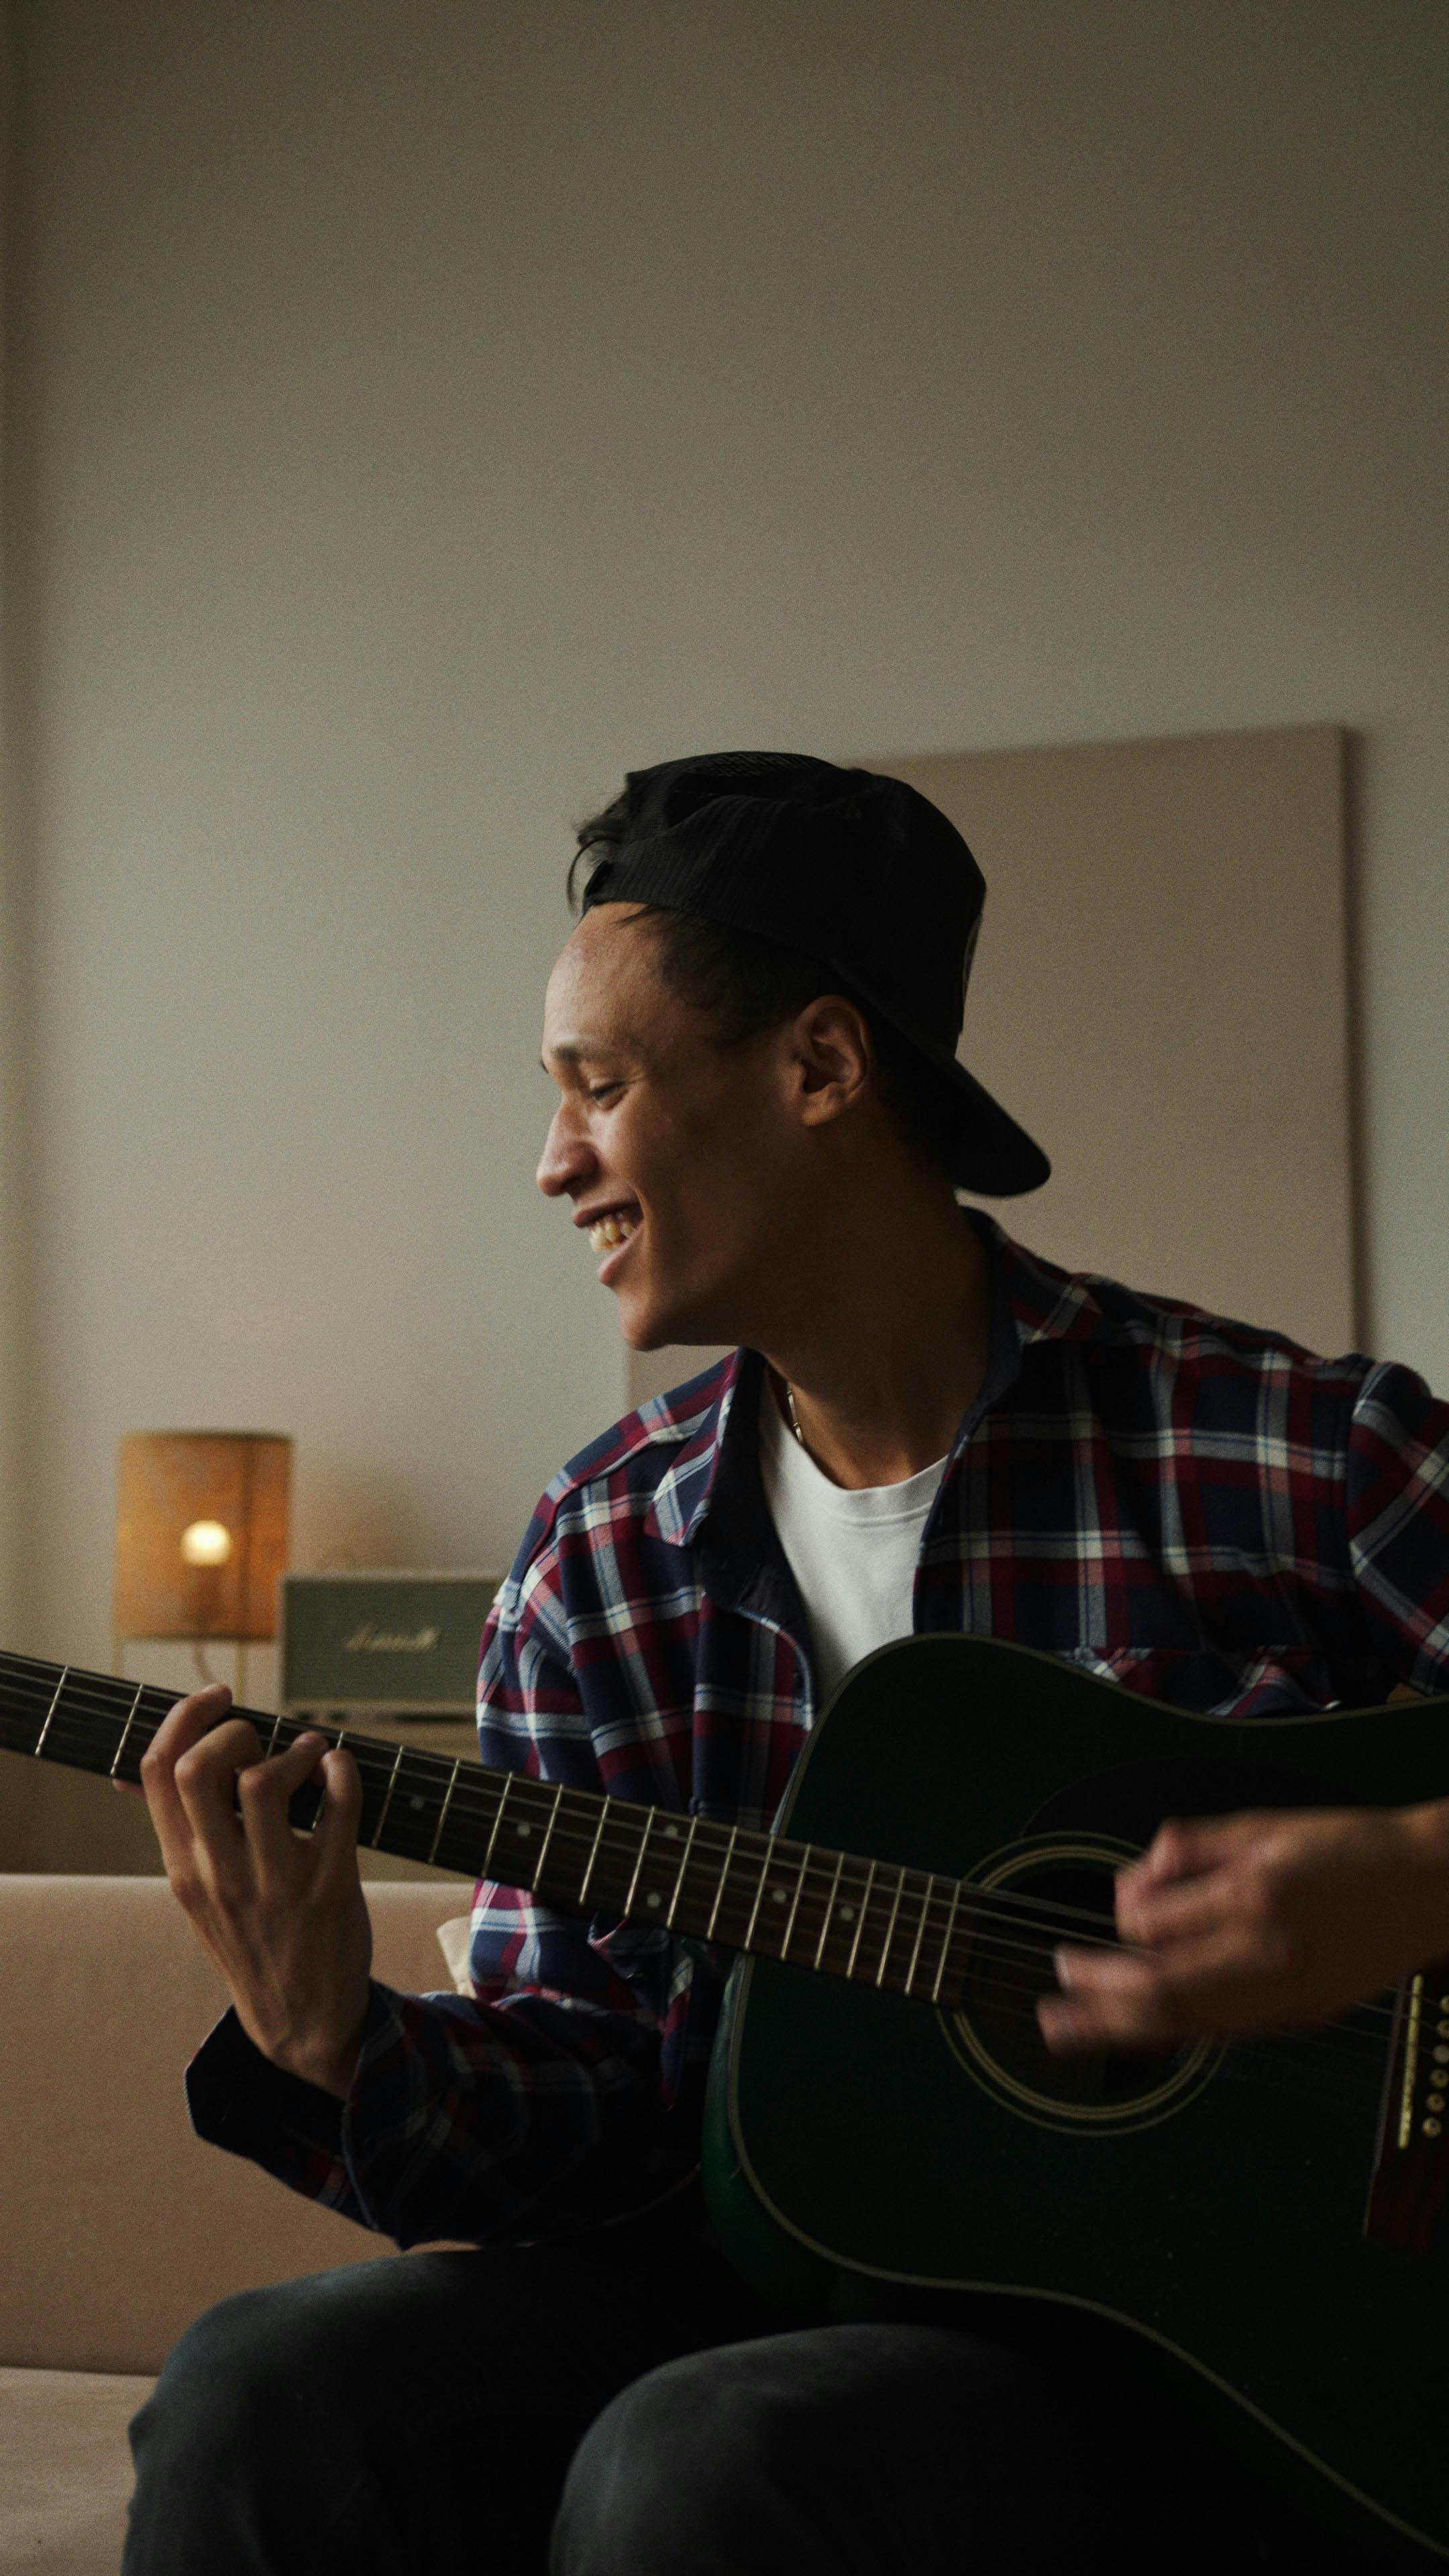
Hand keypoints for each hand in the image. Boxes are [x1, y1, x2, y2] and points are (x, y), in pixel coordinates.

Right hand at [140, 1683, 372, 2097]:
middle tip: (260, 1740)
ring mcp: (275, 1881)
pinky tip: (339, 1769)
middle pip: (197, 1770)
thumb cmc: (251, 1937)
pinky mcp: (331, 1886)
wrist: (301, 2019)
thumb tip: (142, 1767)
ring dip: (293, 1748)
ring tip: (308, 1754)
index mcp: (182, 1867)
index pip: (155, 1774)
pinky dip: (342, 1769)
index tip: (216, 1698)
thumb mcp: (198, 1892)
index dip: (183, 1719)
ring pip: (264, 1783)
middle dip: (231, 1731)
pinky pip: (338, 1805)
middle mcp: (220, 1873)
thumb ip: (183, 1831)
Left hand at [1036, 1801, 1448, 2054]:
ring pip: (1185, 2026)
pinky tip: (1137, 2031)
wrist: (1427, 1889)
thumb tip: (1133, 1880)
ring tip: (1068, 2032)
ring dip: (1118, 2030)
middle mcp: (1268, 1955)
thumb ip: (1191, 1848)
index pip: (1156, 1924)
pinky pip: (1219, 2031)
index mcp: (1256, 1896)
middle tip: (1053, 1998)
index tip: (1116, 1905)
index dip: (1122, 1915)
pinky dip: (1171, 2032)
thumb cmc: (1347, 1847)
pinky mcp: (1296, 2018)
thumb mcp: (1262, 1825)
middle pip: (1160, 1994)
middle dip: (1096, 1998)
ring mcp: (1285, 1997)